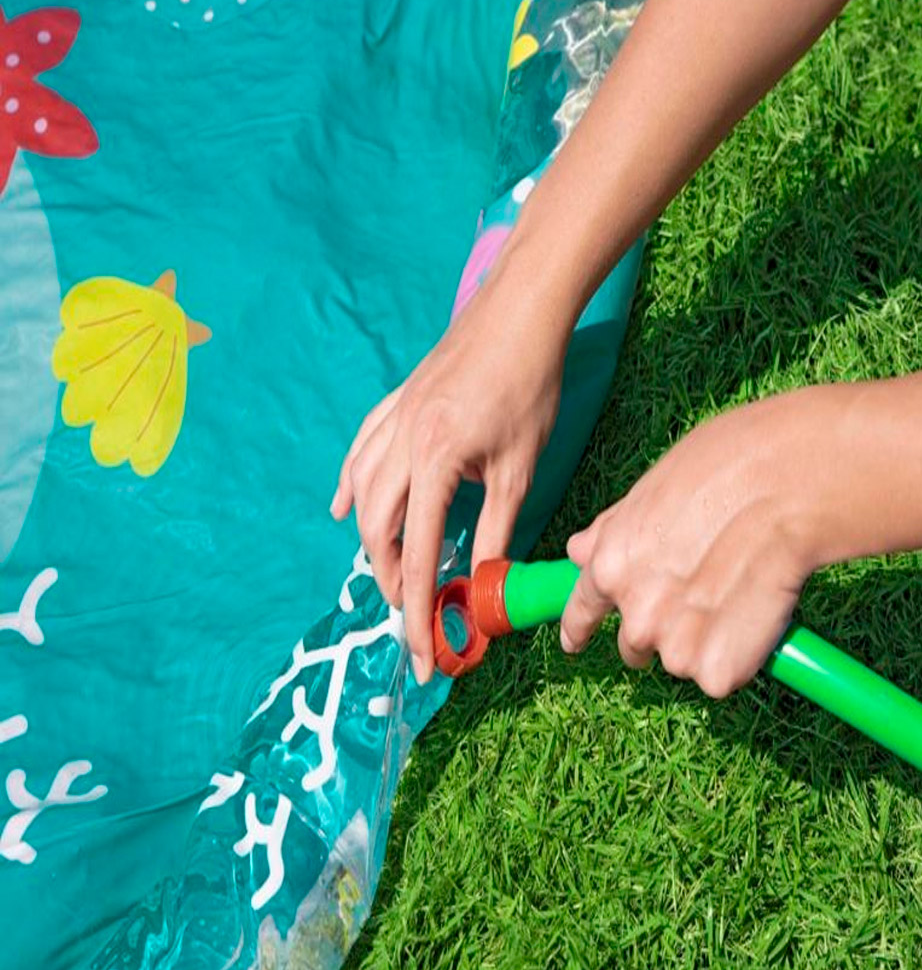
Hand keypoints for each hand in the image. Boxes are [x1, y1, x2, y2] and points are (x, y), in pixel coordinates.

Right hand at [332, 261, 568, 683]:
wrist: (519, 313)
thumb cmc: (529, 385)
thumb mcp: (519, 467)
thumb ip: (496, 527)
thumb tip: (483, 579)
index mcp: (434, 462)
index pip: (418, 554)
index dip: (418, 610)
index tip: (422, 656)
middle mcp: (400, 443)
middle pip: (376, 528)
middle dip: (390, 577)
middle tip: (413, 609)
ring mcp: (392, 420)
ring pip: (361, 492)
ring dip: (369, 538)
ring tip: (388, 570)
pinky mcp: (395, 403)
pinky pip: (359, 453)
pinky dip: (351, 485)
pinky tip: (344, 506)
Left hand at [560, 390, 831, 697]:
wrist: (789, 488)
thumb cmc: (726, 471)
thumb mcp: (651, 490)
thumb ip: (615, 530)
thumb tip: (580, 549)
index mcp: (611, 567)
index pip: (582, 609)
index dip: (579, 626)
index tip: (575, 640)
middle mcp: (634, 614)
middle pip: (636, 643)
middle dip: (661, 628)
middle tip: (702, 596)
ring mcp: (674, 649)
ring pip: (685, 658)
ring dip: (707, 640)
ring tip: (741, 591)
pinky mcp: (717, 673)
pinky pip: (724, 674)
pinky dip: (741, 655)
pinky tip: (759, 612)